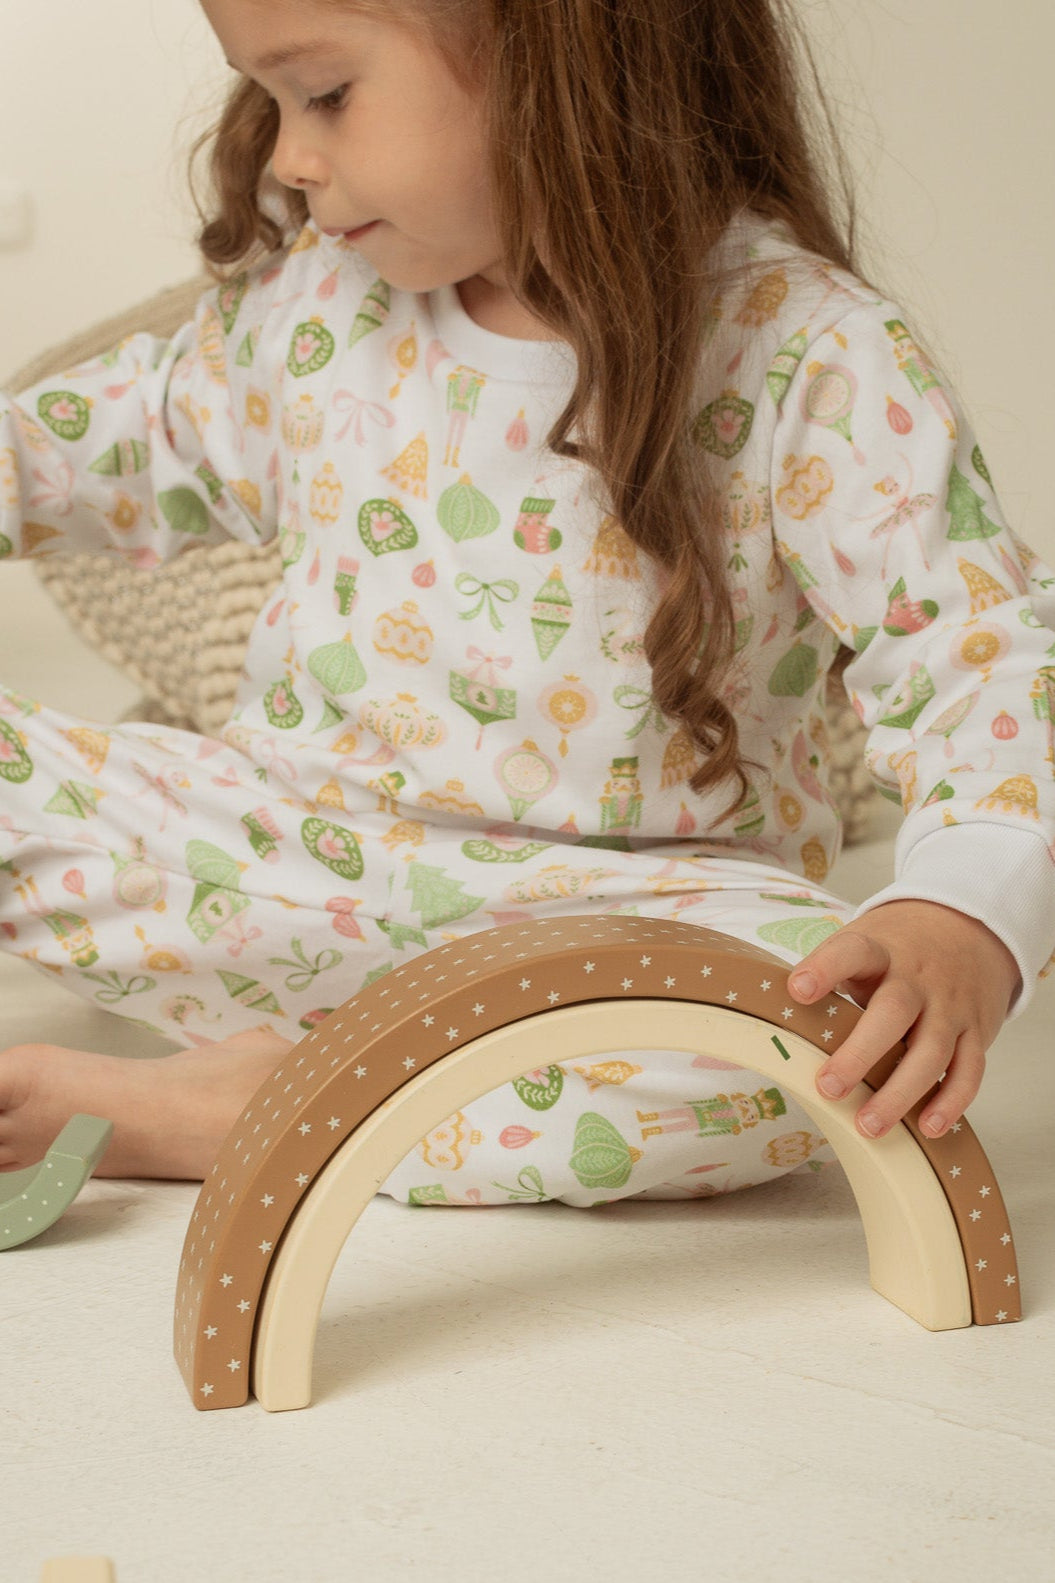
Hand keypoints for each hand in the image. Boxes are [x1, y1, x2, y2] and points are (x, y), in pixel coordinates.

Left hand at [786, 899, 1020, 1140]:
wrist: (967, 929)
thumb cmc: (897, 950)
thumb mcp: (862, 944)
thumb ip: (829, 976)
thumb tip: (775, 1014)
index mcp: (880, 950)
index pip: (852, 951)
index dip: (824, 968)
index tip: (798, 990)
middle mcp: (918, 977)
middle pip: (893, 1011)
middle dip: (860, 1053)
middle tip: (828, 1088)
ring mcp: (951, 1005)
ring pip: (932, 1050)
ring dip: (901, 1092)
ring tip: (868, 1126)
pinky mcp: (977, 1031)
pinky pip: (969, 1070)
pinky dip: (951, 1101)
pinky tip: (928, 1128)